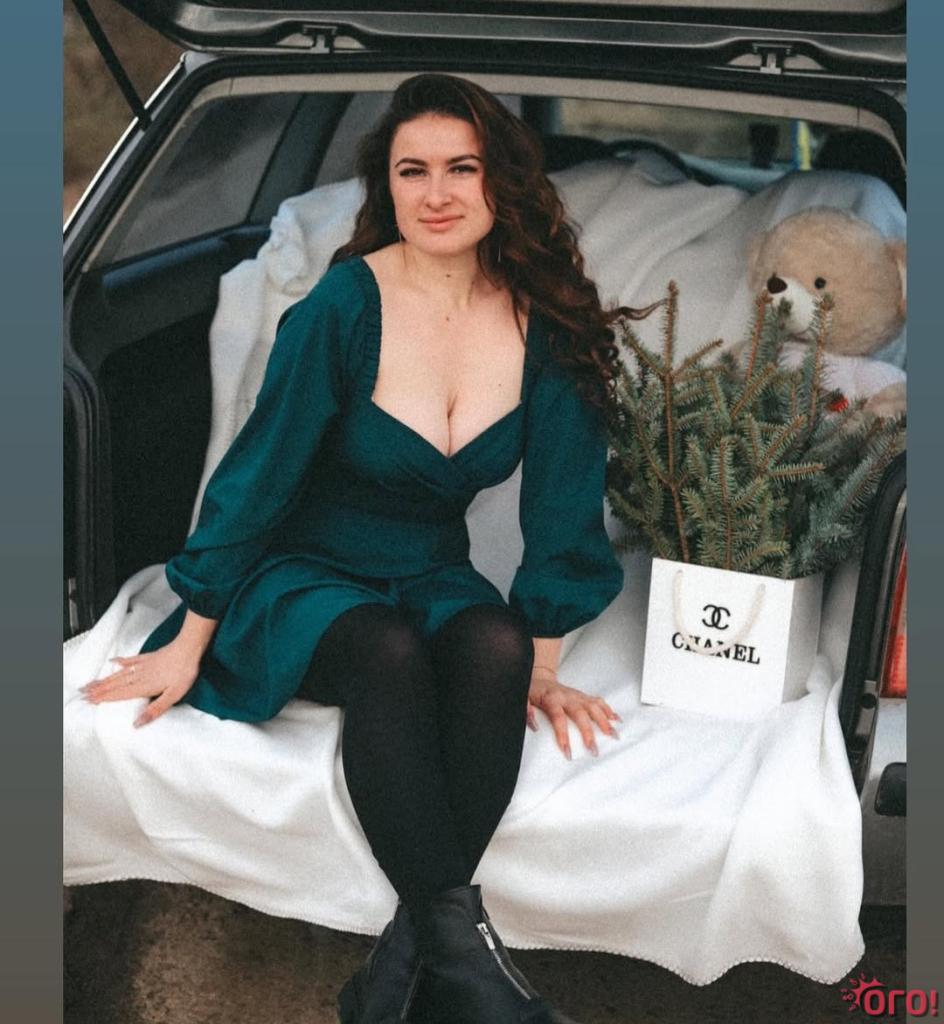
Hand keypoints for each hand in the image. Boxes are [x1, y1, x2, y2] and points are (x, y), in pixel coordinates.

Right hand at [80, 642, 200, 727]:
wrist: (189, 648)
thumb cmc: (184, 672)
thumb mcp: (173, 695)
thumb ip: (155, 710)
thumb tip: (136, 724)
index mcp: (144, 686)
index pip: (120, 694)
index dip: (105, 698)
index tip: (90, 701)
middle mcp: (139, 675)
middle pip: (116, 684)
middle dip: (99, 689)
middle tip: (83, 693)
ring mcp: (143, 665)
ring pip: (120, 673)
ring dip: (105, 679)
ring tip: (92, 683)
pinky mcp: (149, 657)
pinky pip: (131, 660)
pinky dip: (120, 662)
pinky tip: (113, 662)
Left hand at [527, 670, 620, 759]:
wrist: (540, 678)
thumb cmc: (533, 692)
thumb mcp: (523, 699)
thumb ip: (526, 711)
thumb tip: (534, 725)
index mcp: (551, 698)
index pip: (558, 717)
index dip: (563, 735)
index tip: (567, 751)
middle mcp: (567, 696)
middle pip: (581, 713)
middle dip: (588, 732)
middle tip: (593, 749)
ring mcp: (577, 695)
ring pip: (594, 706)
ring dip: (604, 721)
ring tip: (613, 735)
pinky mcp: (583, 696)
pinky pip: (598, 701)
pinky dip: (608, 710)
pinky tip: (616, 720)